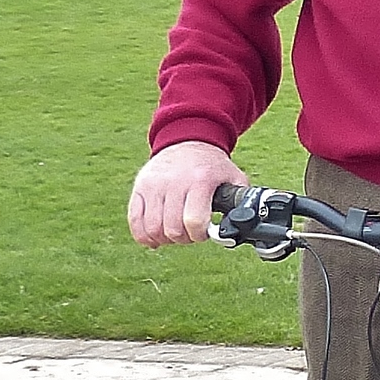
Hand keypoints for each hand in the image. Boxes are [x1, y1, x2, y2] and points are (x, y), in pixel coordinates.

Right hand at [129, 140, 244, 246]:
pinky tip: (155, 237)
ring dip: (165, 239)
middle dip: (184, 239)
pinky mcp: (140, 188)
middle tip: (190, 233)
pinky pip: (135, 220)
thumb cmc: (212, 166)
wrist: (188, 140)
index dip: (200, 235)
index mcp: (200, 181)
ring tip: (175, 233)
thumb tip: (244, 224)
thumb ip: (242, 201)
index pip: (194, 221)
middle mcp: (174, 182)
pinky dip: (143, 235)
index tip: (204, 232)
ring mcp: (154, 185)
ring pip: (153, 228)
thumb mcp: (234, 178)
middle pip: (172, 228)